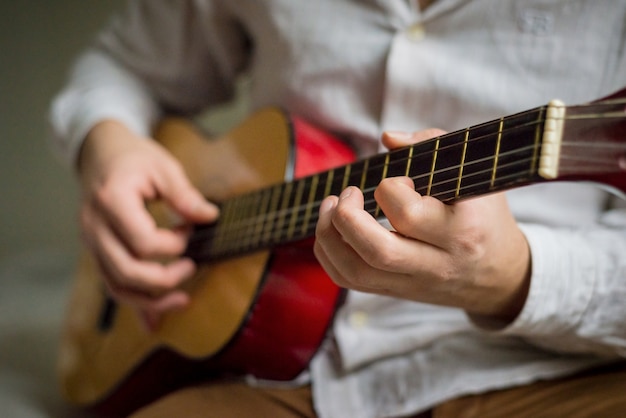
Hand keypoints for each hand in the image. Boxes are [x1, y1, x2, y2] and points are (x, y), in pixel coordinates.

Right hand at [77, 120, 218, 328]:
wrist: (100, 153)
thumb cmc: (133, 158)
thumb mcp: (163, 166)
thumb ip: (184, 194)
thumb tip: (209, 218)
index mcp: (111, 201)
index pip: (142, 242)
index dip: (173, 245)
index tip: (191, 233)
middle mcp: (95, 227)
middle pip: (125, 271)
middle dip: (163, 279)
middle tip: (192, 267)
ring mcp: (92, 242)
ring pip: (116, 286)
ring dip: (149, 301)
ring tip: (182, 301)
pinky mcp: (98, 252)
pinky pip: (113, 285)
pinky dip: (135, 303)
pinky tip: (156, 319)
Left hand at [314, 130, 530, 321]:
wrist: (501, 275)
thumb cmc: (484, 216)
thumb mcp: (474, 175)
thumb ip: (431, 145)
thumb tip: (387, 138)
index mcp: (462, 231)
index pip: (410, 214)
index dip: (391, 189)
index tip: (398, 180)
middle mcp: (437, 264)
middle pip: (378, 251)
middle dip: (347, 217)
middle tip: (348, 193)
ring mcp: (414, 283)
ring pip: (357, 272)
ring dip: (329, 236)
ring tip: (330, 207)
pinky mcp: (396, 292)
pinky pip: (350, 281)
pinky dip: (329, 254)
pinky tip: (331, 230)